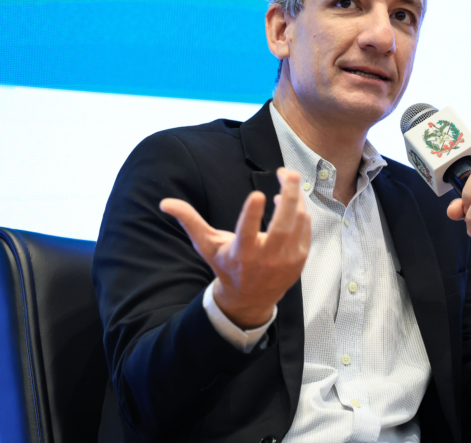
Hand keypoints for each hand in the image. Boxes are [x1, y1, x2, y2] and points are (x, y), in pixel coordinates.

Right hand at [160, 168, 311, 328]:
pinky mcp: (300, 258)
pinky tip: (291, 201)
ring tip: (286, 180)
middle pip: (283, 224)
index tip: (258, 194)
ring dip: (296, 198)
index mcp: (242, 253)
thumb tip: (165, 203)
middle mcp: (267, 258)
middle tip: (288, 172)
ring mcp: (287, 259)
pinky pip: (305, 229)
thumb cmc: (226, 266)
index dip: (253, 214)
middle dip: (289, 195)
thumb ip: (189, 221)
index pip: (248, 233)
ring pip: (298, 222)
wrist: (250, 299)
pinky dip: (300, 212)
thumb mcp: (206, 245)